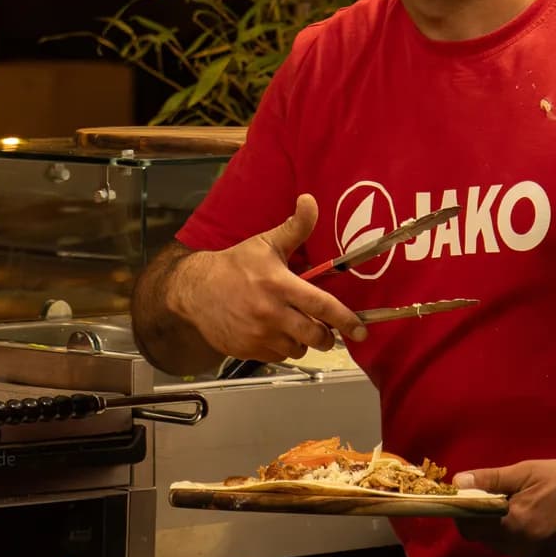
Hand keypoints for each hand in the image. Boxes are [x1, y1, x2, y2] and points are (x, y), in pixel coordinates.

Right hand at [170, 194, 366, 362]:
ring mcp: (259, 335)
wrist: (194, 291)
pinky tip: (273, 332)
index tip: (360, 329)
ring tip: (293, 326)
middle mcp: (271, 313)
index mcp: (279, 285)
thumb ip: (294, 227)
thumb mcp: (265, 243)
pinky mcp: (248, 350)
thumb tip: (310, 200)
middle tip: (323, 329)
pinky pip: (278, 356)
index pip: (321, 305)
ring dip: (302, 341)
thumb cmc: (234, 266)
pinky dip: (281, 347)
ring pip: (298, 349)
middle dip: (325, 335)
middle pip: (315, 335)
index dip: (345, 319)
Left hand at [451, 459, 555, 556]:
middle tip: (506, 502)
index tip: (473, 500)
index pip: (469, 528)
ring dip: (509, 533)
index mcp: (512, 525)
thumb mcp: (531, 472)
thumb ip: (493, 480)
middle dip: (488, 522)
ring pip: (508, 549)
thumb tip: (459, 482)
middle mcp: (522, 550)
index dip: (465, 514)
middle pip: (488, 540)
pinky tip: (546, 529)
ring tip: (531, 513)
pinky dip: (529, 544)